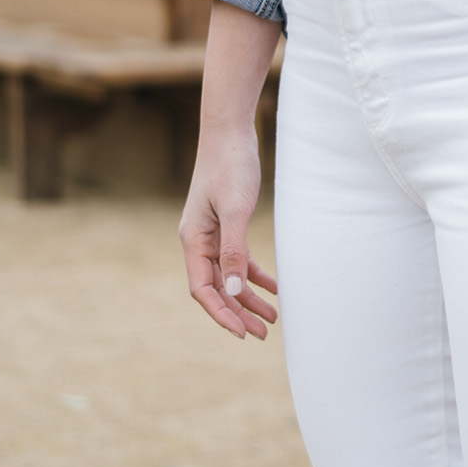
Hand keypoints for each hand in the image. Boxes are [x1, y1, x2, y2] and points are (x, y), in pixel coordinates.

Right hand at [179, 133, 277, 339]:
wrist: (230, 132)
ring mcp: (213, 233)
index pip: (203, 289)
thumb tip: (232, 290)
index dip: (221, 314)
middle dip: (238, 312)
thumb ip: (233, 251)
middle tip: (262, 334)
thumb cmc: (230, 166)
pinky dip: (255, 274)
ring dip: (248, 297)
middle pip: (216, 287)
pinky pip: (239, 258)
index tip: (242, 333)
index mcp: (193, 240)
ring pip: (229, 275)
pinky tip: (273, 287)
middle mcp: (200, 241)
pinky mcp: (228, 223)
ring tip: (272, 318)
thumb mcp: (235, 210)